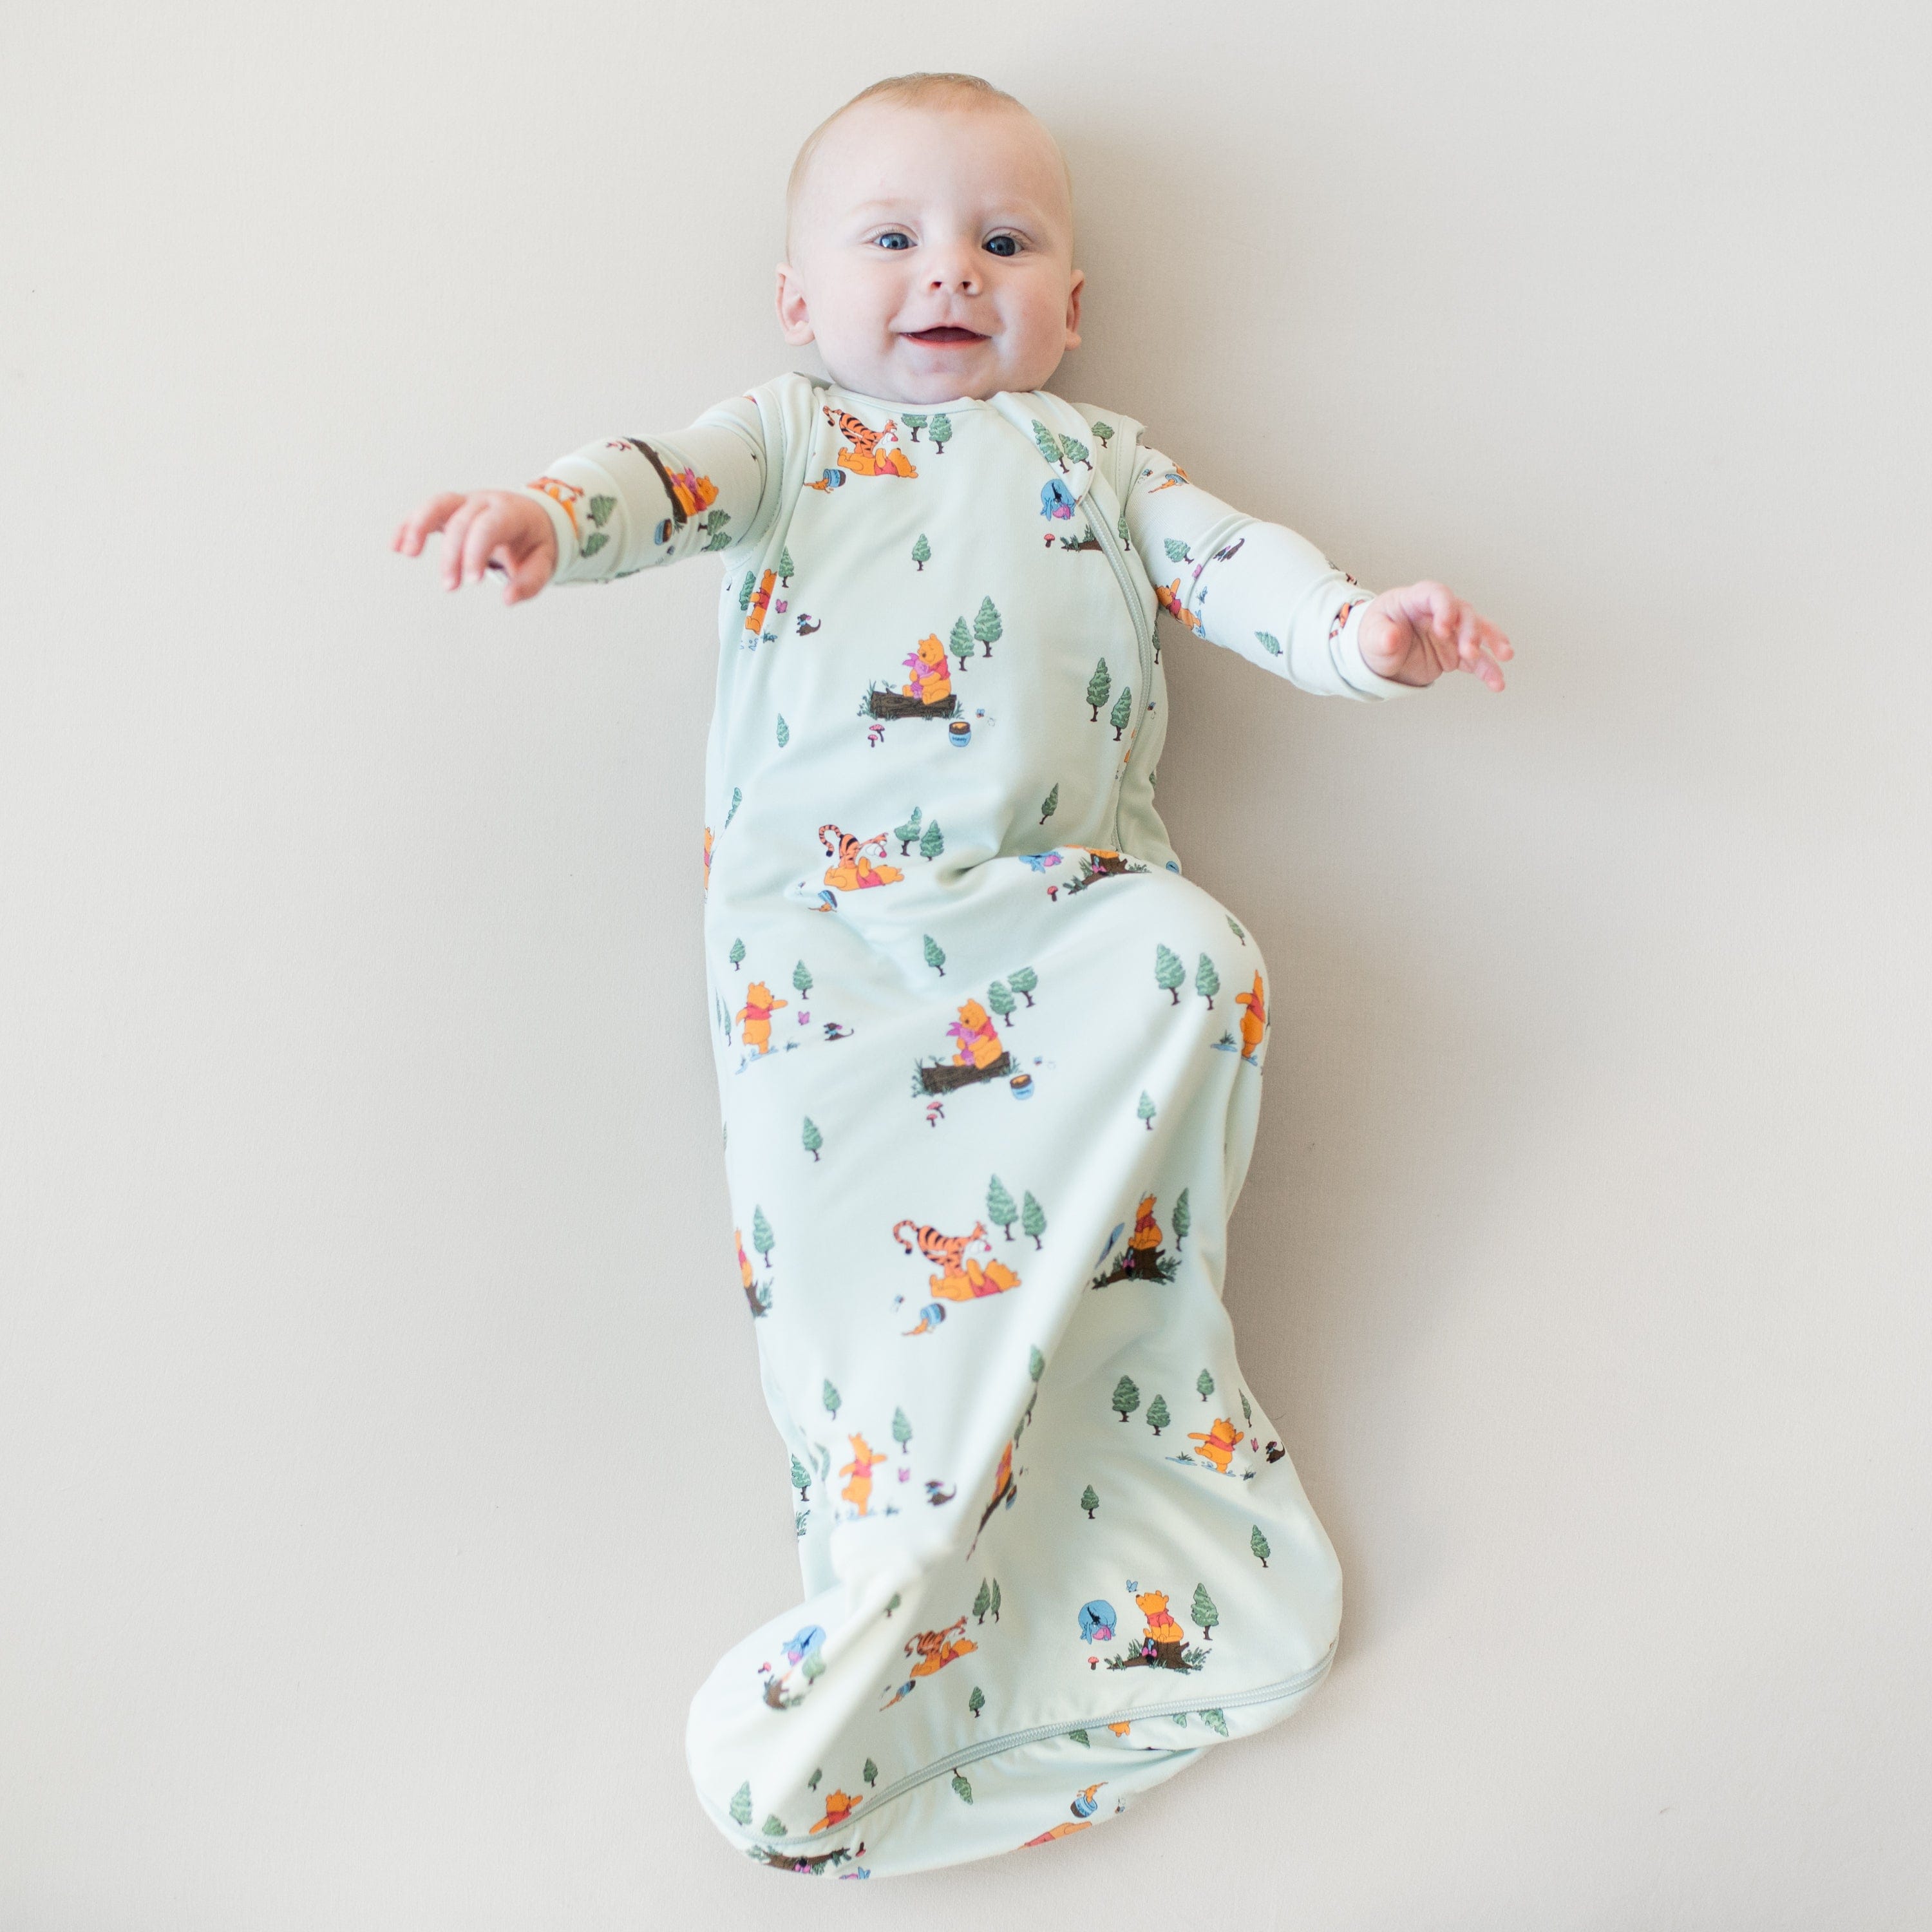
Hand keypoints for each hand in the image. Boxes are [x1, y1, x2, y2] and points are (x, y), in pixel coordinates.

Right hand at [392, 490, 557, 604]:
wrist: (534, 517)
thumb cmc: (536, 542)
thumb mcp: (545, 562)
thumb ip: (530, 581)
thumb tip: (507, 599)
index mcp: (510, 512)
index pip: (488, 526)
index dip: (476, 552)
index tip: (473, 581)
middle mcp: (485, 502)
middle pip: (461, 522)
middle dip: (453, 554)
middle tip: (450, 587)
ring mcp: (465, 502)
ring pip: (437, 504)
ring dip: (419, 526)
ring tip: (406, 553)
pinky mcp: (451, 509)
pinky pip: (426, 512)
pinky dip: (409, 525)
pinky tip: (395, 546)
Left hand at [1357, 580, 1513, 691]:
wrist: (1380, 656)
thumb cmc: (1374, 637)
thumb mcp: (1370, 637)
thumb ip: (1381, 636)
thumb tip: (1390, 638)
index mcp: (1416, 599)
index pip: (1438, 594)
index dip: (1445, 608)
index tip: (1444, 629)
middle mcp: (1439, 613)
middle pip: (1463, 613)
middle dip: (1470, 631)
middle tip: (1469, 651)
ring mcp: (1451, 633)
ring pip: (1478, 633)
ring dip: (1492, 644)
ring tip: (1504, 657)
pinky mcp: (1455, 653)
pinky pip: (1476, 660)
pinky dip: (1487, 670)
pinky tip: (1497, 682)